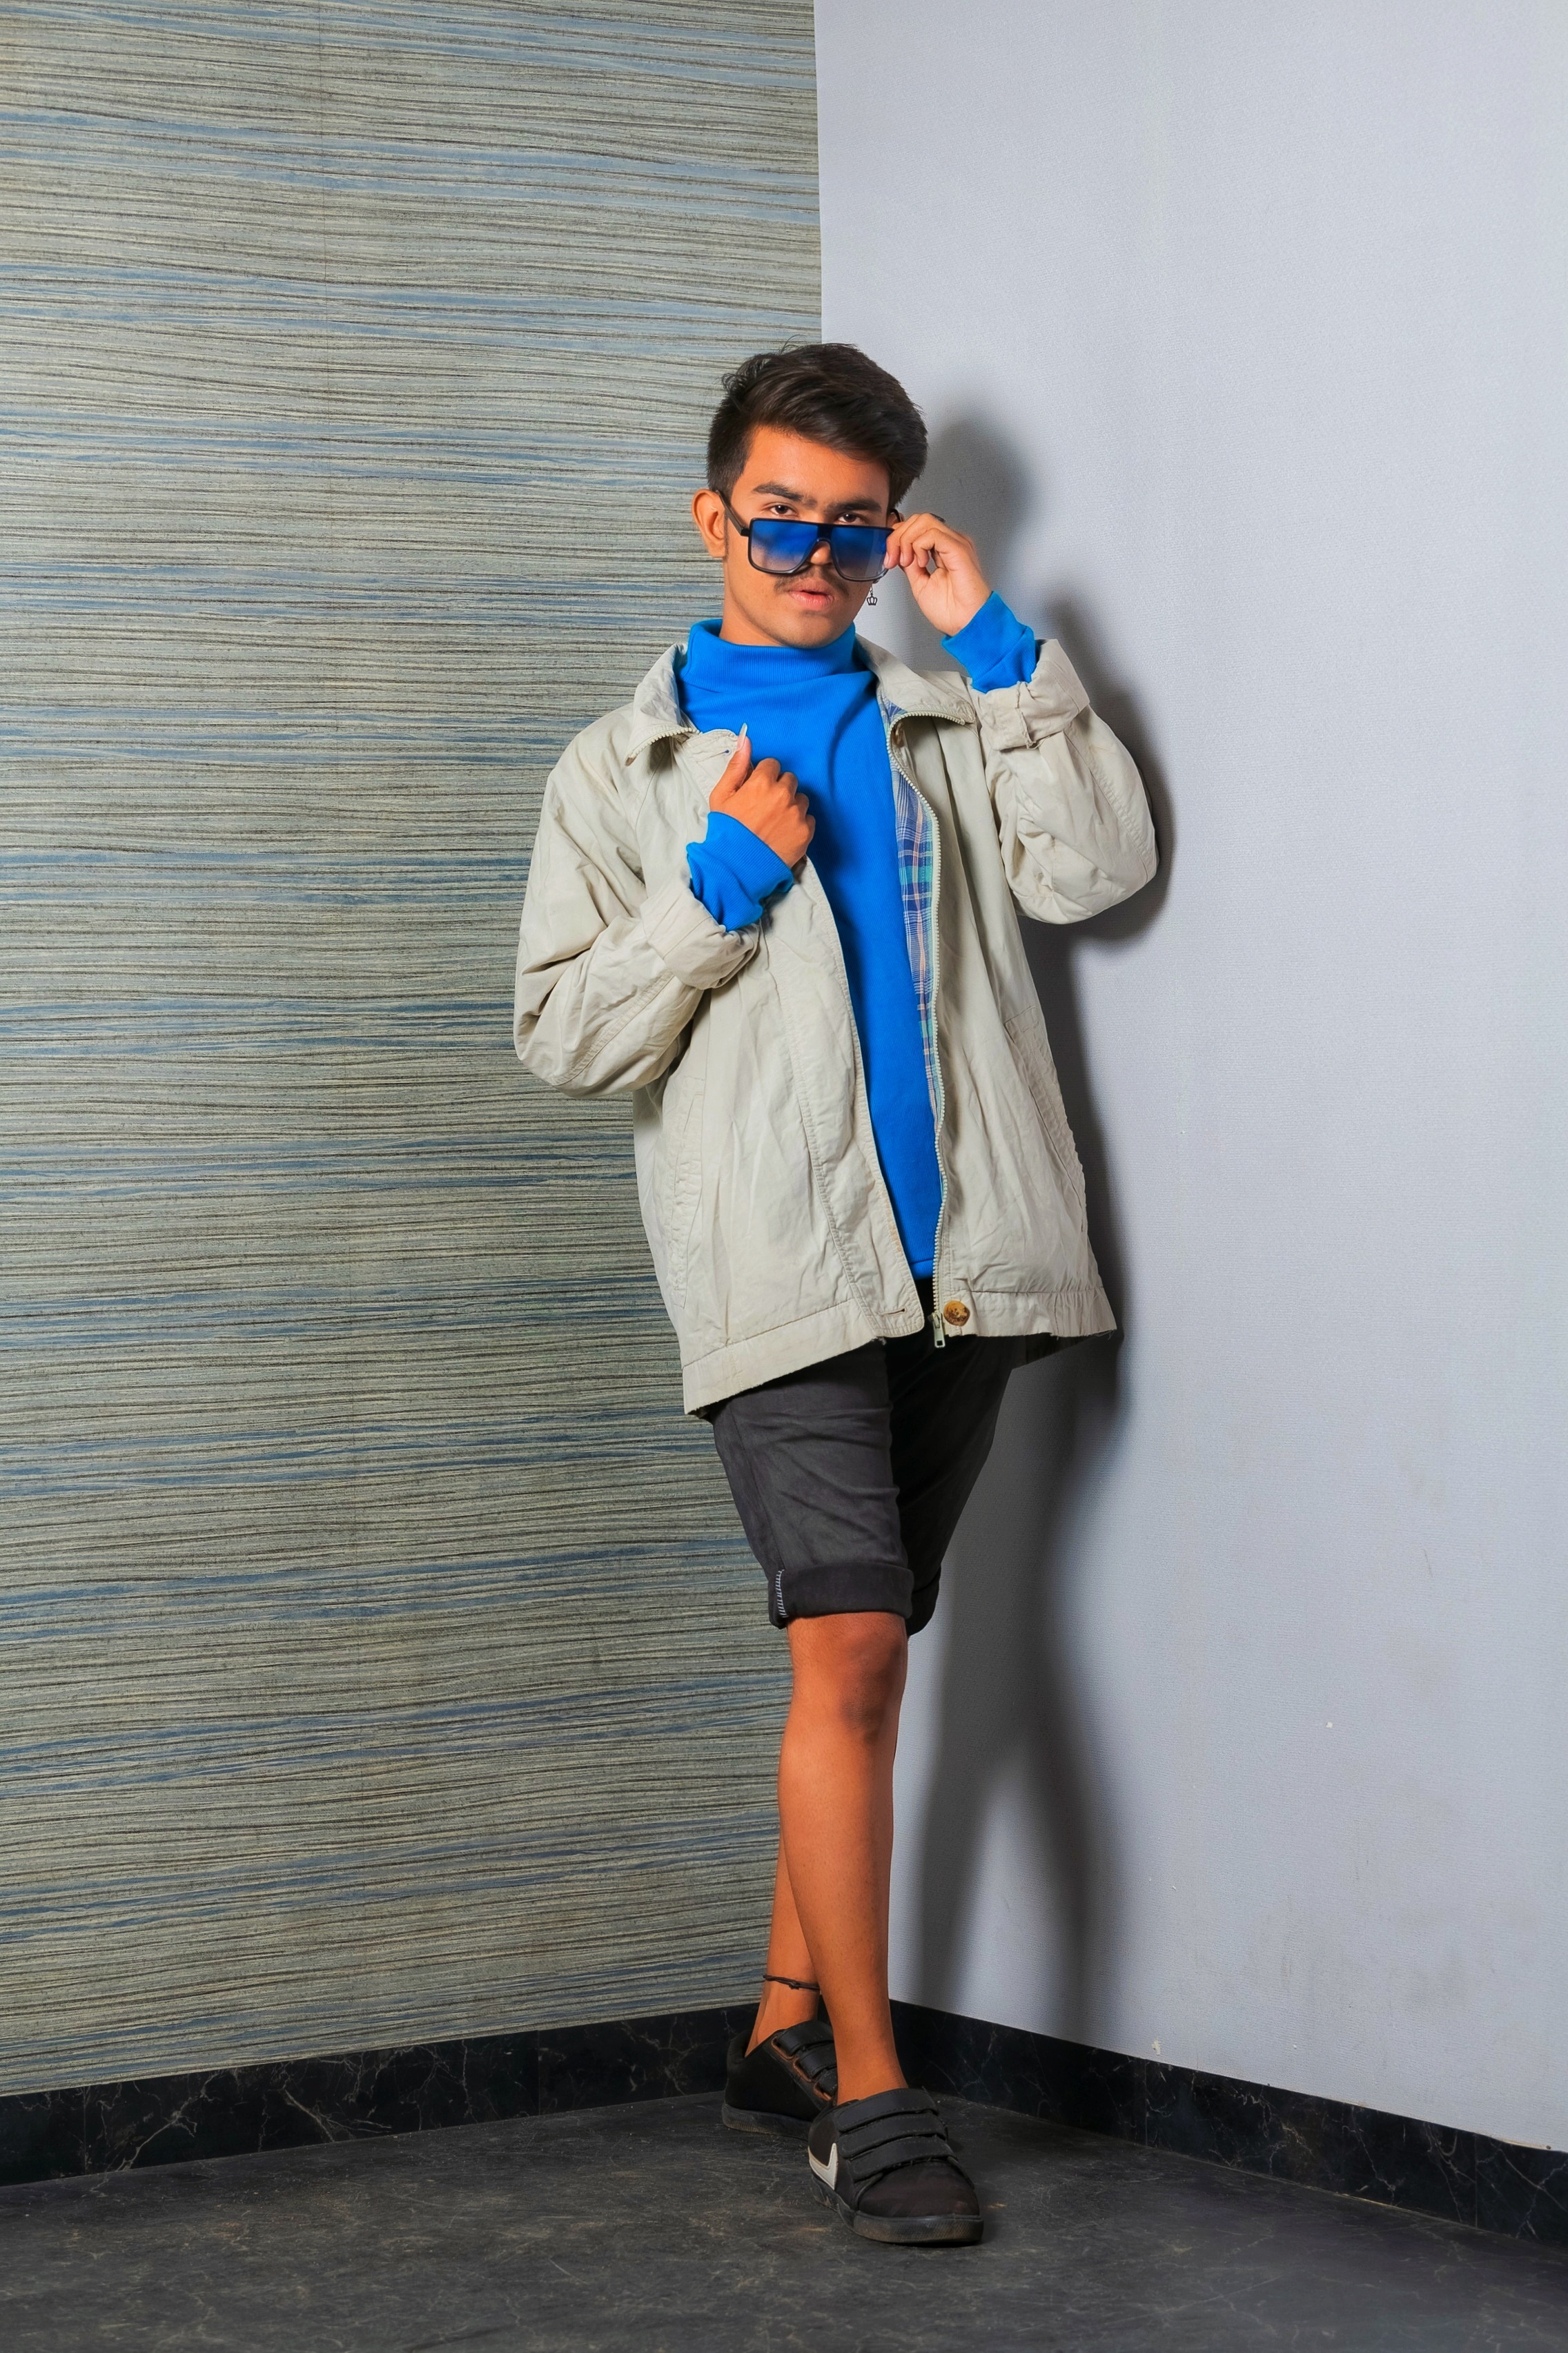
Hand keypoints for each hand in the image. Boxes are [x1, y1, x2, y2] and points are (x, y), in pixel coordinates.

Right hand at [709, 736, 813, 867]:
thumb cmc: (726, 832)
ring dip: (791, 805)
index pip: (772, 765)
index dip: (763, 777)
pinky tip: (783, 833)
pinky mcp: (806, 832)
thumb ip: (736, 766)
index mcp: (761, 783)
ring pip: (801, 798)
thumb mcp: (721, 796)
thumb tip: (746, 740)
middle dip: (779, 789)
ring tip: (775, 822)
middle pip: (789, 780)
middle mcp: (783, 795)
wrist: (736, 868)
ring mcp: (797, 814)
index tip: (758, 790)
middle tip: (766, 808)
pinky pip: (809, 818)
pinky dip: (799, 823)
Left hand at [882, 511, 990, 635]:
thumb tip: (899, 551)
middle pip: (918, 520)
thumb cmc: (952, 611)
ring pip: (924, 521)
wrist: (967, 624)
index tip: (889, 558)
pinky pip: (932, 533)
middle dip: (898, 537)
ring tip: (906, 562)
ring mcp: (955, 543)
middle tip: (893, 560)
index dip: (898, 537)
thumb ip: (910, 565)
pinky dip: (919, 545)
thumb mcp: (920, 584)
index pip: (917, 527)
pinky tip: (921, 563)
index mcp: (943, 550)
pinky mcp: (958, 548)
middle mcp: (950, 543)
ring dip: (906, 540)